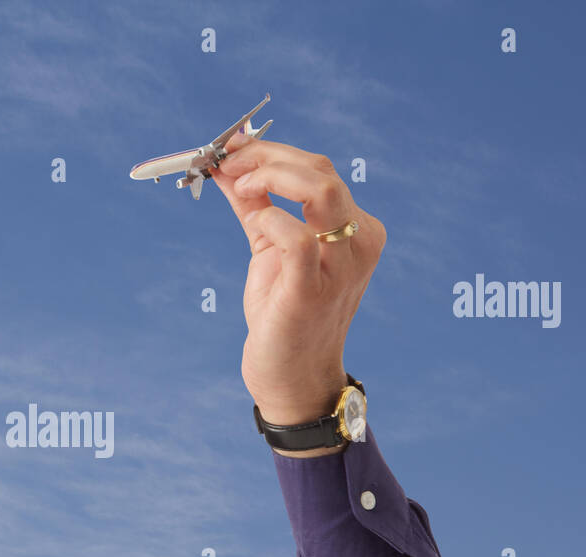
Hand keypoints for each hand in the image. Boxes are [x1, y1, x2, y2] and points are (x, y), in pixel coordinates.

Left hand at [210, 132, 385, 424]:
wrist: (291, 377)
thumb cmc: (283, 316)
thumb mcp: (268, 250)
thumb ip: (254, 207)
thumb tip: (227, 167)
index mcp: (356, 229)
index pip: (319, 170)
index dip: (272, 152)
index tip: (232, 150)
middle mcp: (358, 242)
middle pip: (320, 171)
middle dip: (266, 156)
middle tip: (227, 162)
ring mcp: (341, 266)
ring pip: (320, 190)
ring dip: (270, 176)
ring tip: (240, 186)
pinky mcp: (314, 289)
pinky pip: (296, 236)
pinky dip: (269, 219)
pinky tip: (254, 224)